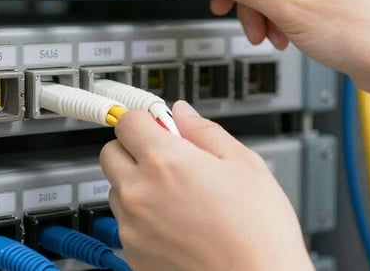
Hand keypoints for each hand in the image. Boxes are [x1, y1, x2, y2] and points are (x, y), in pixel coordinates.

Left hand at [100, 101, 311, 270]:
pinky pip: (125, 223)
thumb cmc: (258, 233)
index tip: (159, 124)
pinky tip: (177, 222)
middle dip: (135, 148)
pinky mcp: (133, 255)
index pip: (128, 121)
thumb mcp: (244, 164)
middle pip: (111, 152)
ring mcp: (132, 228)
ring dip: (136, 183)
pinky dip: (142, 217)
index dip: (147, 118)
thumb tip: (182, 113)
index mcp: (165, 162)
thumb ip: (204, 131)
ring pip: (117, 188)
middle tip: (167, 156)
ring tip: (178, 195)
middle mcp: (139, 194)